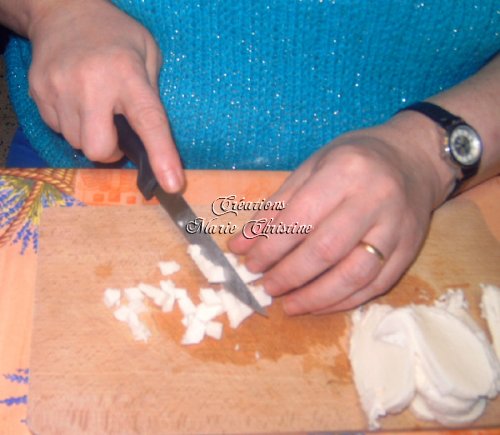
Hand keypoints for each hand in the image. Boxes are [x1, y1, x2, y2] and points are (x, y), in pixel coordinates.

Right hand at [27, 0, 182, 191]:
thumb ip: (151, 96)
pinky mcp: (38, 93)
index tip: (171, 184)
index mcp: (127, 74)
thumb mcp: (148, 55)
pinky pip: (58, 130)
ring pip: (76, 144)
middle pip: (98, 149)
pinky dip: (72, 125)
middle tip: (116, 132)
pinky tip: (77, 102)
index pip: (148, 122)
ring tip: (95, 109)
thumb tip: (152, 143)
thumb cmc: (115, 36)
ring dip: (91, 137)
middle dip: (110, 152)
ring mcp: (58, 88)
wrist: (62, 10)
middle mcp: (90, 83)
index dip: (161, 156)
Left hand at [229, 117, 448, 314]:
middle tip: (266, 287)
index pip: (301, 218)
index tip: (249, 263)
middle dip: (289, 275)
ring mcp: (398, 228)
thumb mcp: (311, 168)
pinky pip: (376, 285)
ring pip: (354, 275)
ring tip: (288, 304)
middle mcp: (375, 199)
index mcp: (345, 171)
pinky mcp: (410, 250)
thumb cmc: (354, 160)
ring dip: (316, 297)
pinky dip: (343, 301)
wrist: (412, 159)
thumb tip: (241, 245)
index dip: (270, 247)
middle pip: (326, 250)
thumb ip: (276, 208)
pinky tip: (318, 304)